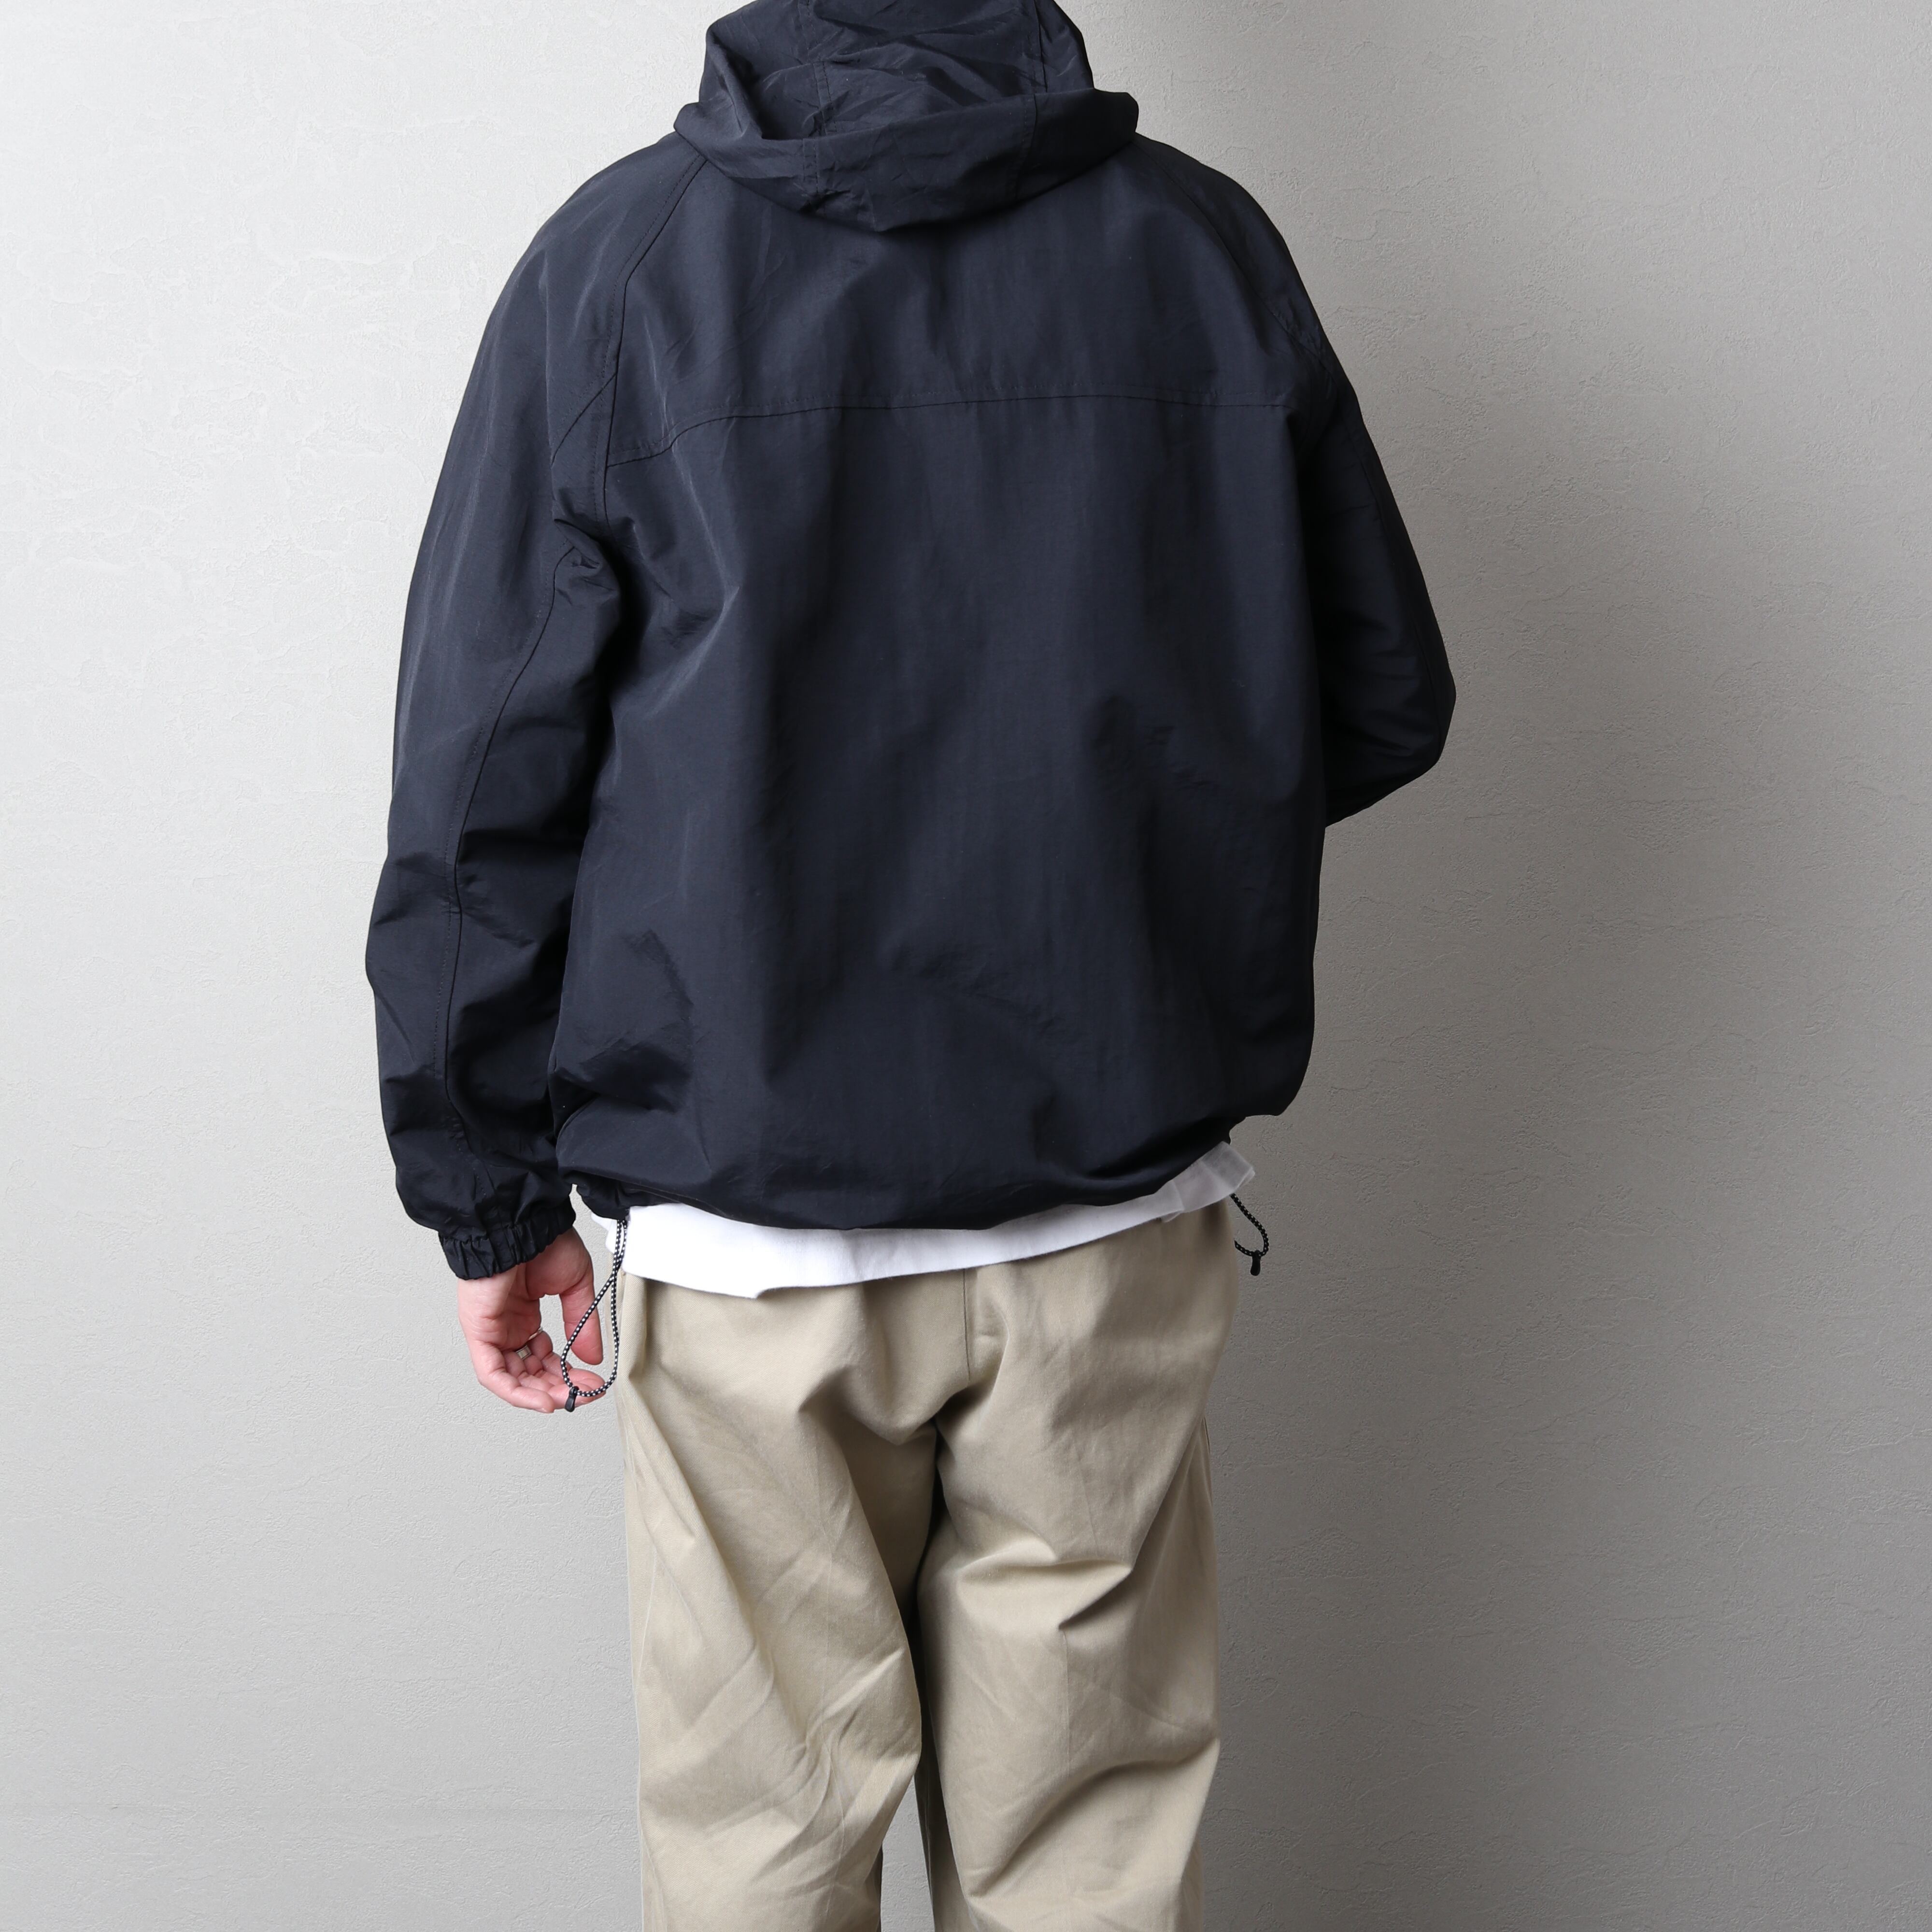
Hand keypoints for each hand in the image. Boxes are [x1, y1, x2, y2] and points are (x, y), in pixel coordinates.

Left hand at [456, 1228, 602, 1412]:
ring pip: (510, 1379)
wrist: (520, 1222)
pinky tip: (540, 1401)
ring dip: (539, 1394)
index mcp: (525, 1315)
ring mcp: (491, 1330)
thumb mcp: (575, 1287)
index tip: (593, 1383)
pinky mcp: (478, 1332)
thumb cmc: (543, 1241)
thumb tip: (592, 1358)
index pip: (545, 1357)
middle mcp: (506, 1326)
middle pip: (529, 1373)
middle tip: (584, 1395)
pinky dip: (515, 1392)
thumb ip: (582, 1324)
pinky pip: (492, 1373)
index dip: (568, 1374)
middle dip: (558, 1388)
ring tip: (567, 1400)